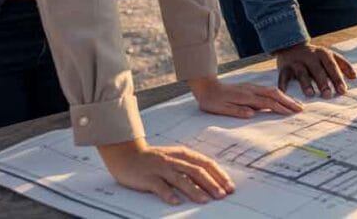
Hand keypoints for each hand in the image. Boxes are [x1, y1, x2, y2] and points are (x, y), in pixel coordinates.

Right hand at [97, 138, 233, 204]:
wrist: (126, 154)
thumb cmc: (154, 159)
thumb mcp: (175, 158)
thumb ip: (191, 166)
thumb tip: (212, 179)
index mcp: (184, 154)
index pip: (206, 163)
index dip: (219, 175)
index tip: (229, 186)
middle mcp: (174, 160)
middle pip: (197, 171)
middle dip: (212, 183)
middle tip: (222, 195)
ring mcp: (161, 168)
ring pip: (181, 179)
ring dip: (194, 190)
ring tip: (205, 200)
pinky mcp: (148, 177)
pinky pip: (160, 186)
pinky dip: (169, 194)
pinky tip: (177, 202)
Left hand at [188, 76, 302, 117]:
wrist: (206, 86)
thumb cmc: (211, 100)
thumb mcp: (220, 108)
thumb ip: (236, 111)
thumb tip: (251, 114)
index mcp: (245, 97)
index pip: (267, 103)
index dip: (280, 108)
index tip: (291, 113)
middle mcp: (251, 90)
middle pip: (274, 94)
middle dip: (288, 101)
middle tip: (300, 109)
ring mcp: (251, 87)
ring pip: (272, 91)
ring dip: (285, 97)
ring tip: (296, 104)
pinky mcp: (250, 87)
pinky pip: (268, 90)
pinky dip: (278, 94)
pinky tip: (282, 98)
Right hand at [276, 43, 356, 98]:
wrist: (291, 46)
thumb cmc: (315, 56)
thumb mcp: (329, 56)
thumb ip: (342, 65)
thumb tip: (355, 76)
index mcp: (323, 53)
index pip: (332, 66)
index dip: (337, 78)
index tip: (342, 90)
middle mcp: (310, 56)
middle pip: (317, 69)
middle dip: (323, 82)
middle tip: (328, 95)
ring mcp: (296, 61)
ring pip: (301, 72)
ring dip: (306, 83)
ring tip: (311, 94)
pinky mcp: (284, 67)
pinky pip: (283, 77)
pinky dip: (283, 85)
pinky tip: (285, 94)